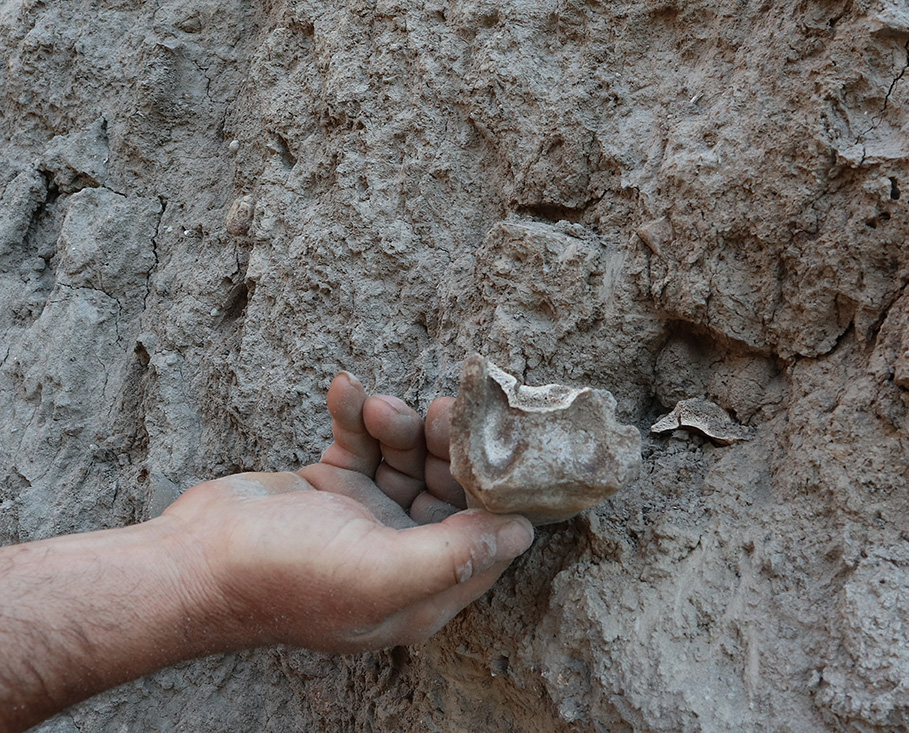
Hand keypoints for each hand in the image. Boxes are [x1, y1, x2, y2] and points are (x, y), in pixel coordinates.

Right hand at [161, 373, 533, 652]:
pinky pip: (362, 441)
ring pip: (408, 456)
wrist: (191, 562)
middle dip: (447, 446)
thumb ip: (457, 555)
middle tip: (441, 411)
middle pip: (450, 487)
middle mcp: (401, 553)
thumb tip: (523, 531)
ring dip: (398, 423)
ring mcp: (365, 517)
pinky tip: (346, 387)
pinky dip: (357, 414)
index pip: (487, 536)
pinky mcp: (332, 485)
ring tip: (377, 405)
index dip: (497, 489)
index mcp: (424, 588)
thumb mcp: (381, 573)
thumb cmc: (284, 577)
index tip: (499, 444)